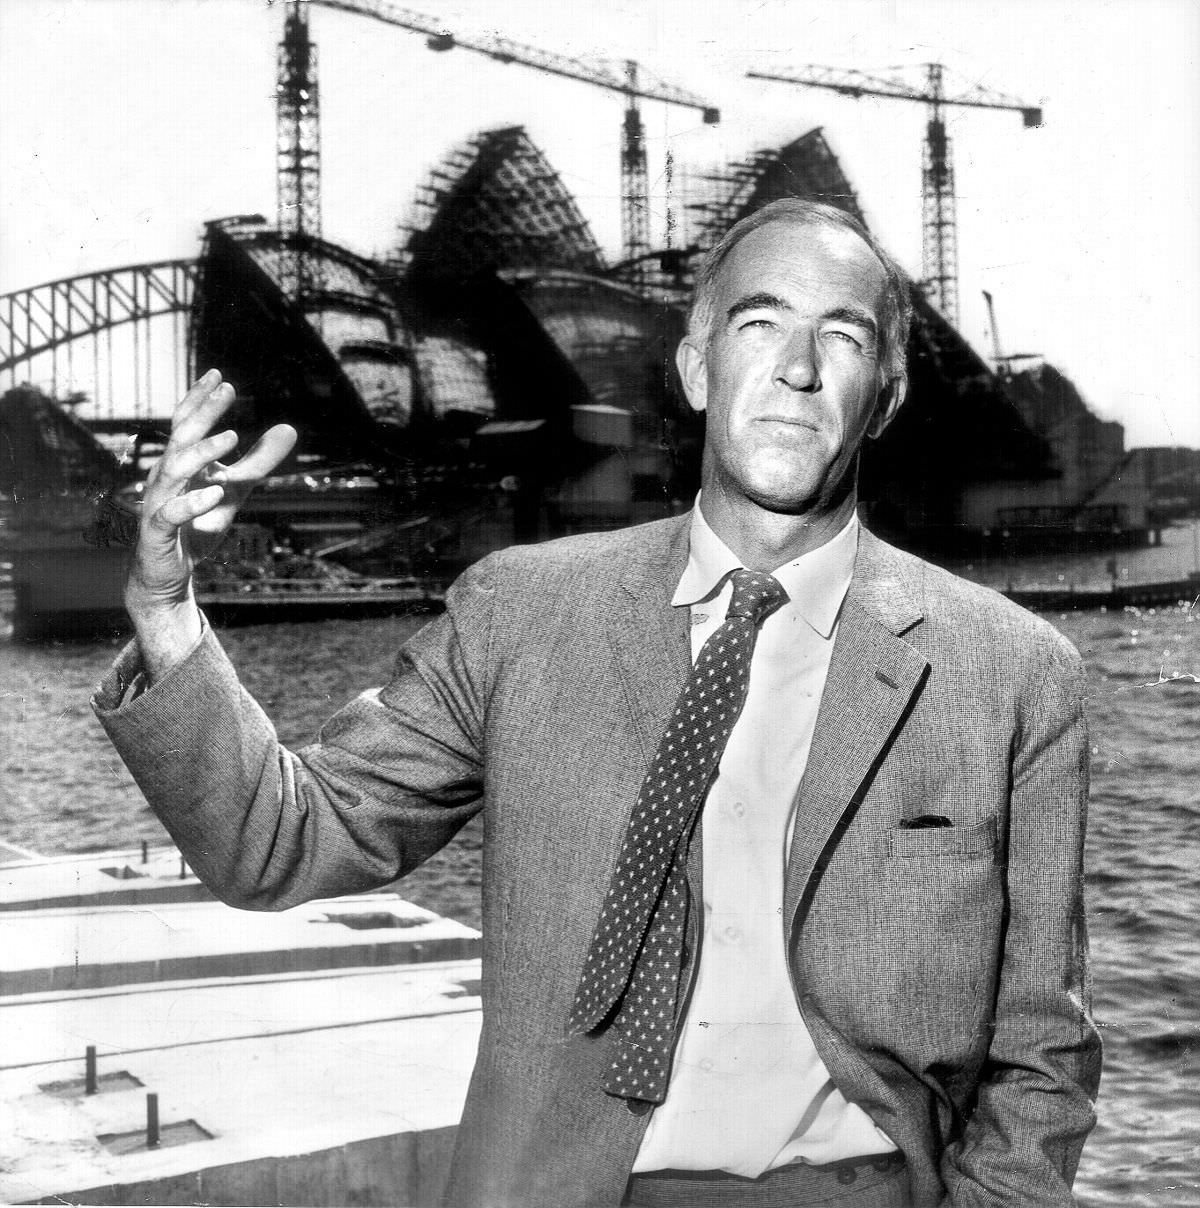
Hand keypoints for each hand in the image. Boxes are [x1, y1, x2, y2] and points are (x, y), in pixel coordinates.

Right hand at [126, 370, 296, 676]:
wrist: (169, 576)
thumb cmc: (197, 526)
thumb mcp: (235, 491)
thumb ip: (259, 463)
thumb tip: (289, 427)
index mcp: (178, 463)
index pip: (184, 423)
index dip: (199, 399)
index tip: (219, 375)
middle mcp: (163, 477)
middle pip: (180, 437)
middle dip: (204, 412)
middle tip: (228, 391)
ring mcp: (156, 503)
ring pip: (173, 470)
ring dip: (202, 452)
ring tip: (232, 437)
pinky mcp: (157, 533)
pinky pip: (171, 513)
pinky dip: (193, 502)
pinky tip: (216, 492)